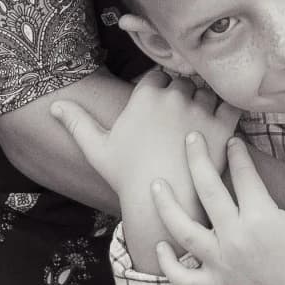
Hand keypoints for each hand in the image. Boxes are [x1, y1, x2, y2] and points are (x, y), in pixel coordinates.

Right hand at [54, 69, 239, 223]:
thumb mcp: (97, 149)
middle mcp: (173, 97)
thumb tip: (54, 105)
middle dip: (182, 96)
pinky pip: (230, 105)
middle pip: (184, 82)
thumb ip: (77, 122)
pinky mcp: (223, 126)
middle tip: (178, 121)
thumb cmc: (127, 177)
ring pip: (207, 92)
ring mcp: (199, 110)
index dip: (159, 91)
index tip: (158, 110)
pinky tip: (222, 125)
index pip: (158, 76)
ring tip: (198, 126)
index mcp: (146, 96)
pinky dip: (229, 110)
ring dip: (205, 103)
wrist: (160, 208)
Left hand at [153, 138, 284, 284]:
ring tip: (156, 184)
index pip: (243, 173)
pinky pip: (183, 278)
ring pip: (183, 230)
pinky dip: (168, 264)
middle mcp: (235, 237)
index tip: (233, 141)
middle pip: (207, 189)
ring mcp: (221, 263)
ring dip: (166, 205)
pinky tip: (161, 244)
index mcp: (260, 217)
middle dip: (197, 158)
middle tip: (191, 138)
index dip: (237, 152)